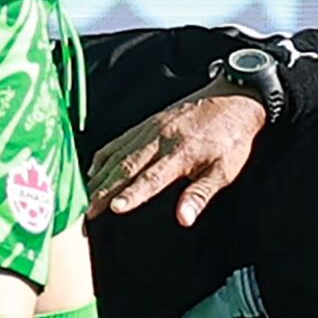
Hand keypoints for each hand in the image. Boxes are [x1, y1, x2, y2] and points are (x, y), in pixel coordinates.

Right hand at [85, 87, 266, 227]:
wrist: (234, 98)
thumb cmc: (231, 139)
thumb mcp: (226, 170)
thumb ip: (200, 194)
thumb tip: (184, 219)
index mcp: (180, 153)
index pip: (150, 178)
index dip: (131, 194)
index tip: (112, 209)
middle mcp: (159, 139)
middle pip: (125, 168)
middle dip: (102, 192)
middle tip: (85, 213)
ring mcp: (150, 129)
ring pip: (117, 155)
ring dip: (98, 177)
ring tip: (83, 198)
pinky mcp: (147, 123)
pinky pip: (119, 141)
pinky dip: (103, 156)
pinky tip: (93, 170)